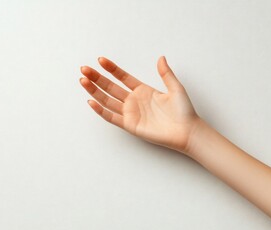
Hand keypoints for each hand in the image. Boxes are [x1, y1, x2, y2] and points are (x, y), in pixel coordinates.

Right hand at [79, 56, 199, 152]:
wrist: (187, 131)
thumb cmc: (184, 111)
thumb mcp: (176, 88)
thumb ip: (166, 73)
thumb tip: (161, 57)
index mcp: (143, 90)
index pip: (122, 77)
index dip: (111, 69)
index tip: (101, 60)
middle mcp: (134, 101)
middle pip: (110, 87)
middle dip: (96, 78)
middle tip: (84, 69)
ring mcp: (130, 113)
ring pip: (107, 100)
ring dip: (94, 91)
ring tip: (83, 81)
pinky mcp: (130, 125)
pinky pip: (111, 117)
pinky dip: (100, 110)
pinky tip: (91, 101)